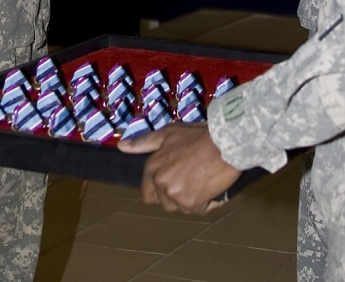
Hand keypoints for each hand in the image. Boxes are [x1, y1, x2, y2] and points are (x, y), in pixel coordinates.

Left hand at [117, 122, 240, 213]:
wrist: (223, 143)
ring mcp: (175, 196)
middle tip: (189, 178)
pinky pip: (197, 210)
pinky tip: (210, 186)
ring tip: (200, 179)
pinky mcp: (191, 205)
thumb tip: (121, 146)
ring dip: (189, 200)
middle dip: (174, 196)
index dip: (159, 189)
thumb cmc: (197, 136)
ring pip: (180, 207)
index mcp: (152, 168)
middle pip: (163, 203)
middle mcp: (160, 184)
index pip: (147, 193)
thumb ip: (143, 142)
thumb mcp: (168, 134)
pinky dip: (204, 203)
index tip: (174, 180)